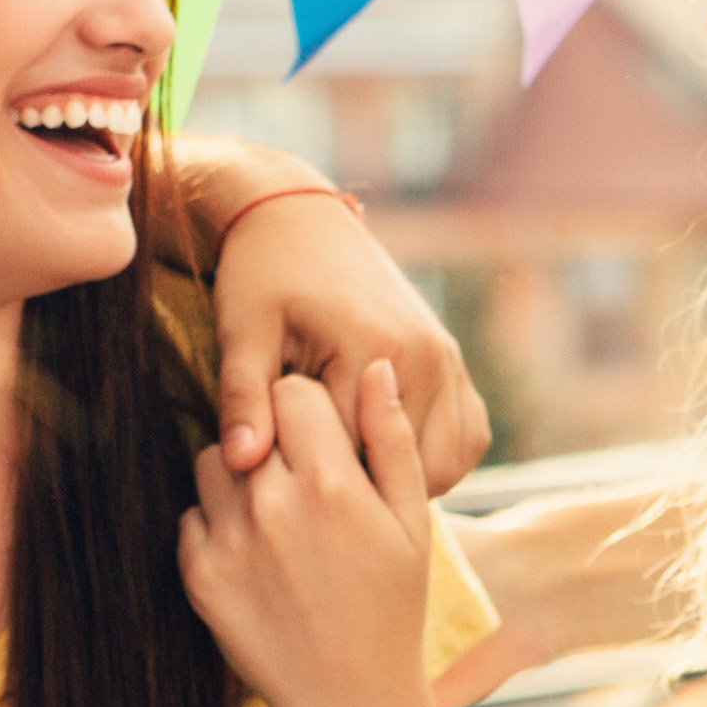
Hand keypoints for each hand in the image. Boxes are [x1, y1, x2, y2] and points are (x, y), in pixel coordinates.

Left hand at [177, 363, 440, 706]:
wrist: (350, 702)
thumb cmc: (392, 608)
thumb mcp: (412, 524)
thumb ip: (391, 440)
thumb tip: (374, 368)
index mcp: (332, 483)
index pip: (293, 393)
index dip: (310, 410)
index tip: (322, 438)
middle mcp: (273, 504)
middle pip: (252, 422)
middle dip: (275, 439)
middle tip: (302, 478)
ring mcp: (229, 540)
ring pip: (214, 462)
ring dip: (240, 474)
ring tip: (278, 514)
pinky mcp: (198, 574)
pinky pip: (192, 515)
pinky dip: (218, 524)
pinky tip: (257, 554)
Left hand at [198, 162, 489, 490]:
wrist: (299, 220)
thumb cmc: (262, 275)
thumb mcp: (241, 333)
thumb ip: (243, 399)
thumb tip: (238, 461)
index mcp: (378, 350)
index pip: (355, 459)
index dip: (309, 479)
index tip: (276, 470)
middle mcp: (429, 357)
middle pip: (407, 471)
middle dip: (360, 486)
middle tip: (309, 471)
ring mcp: (450, 360)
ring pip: (446, 464)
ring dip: (402, 480)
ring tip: (346, 464)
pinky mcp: (455, 363)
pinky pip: (468, 438)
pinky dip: (435, 458)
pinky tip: (384, 453)